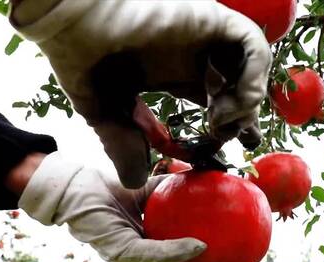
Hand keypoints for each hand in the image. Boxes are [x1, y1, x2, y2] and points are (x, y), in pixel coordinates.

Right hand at [10, 0, 271, 187]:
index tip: (230, 146)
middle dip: (247, 115)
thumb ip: (123, 147)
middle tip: (244, 140)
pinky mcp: (210, 18)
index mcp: (173, 68)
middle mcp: (193, 50)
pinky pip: (253, 46)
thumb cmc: (82, 59)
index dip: (230, 122)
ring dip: (247, 100)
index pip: (215, 95)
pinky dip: (253, 78)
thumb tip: (133, 182)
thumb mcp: (106, 115)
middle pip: (238, 83)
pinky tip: (228, 104)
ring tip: (221, 123)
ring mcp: (203, 33)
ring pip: (251, 65)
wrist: (70, 21)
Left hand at [18, 152, 221, 261]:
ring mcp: (125, 260)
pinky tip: (196, 247)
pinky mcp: (118, 251)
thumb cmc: (109, 190)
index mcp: (142, 251)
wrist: (78, 187)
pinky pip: (151, 254)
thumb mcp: (146, 191)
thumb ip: (171, 189)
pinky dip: (175, 253)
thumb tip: (202, 177)